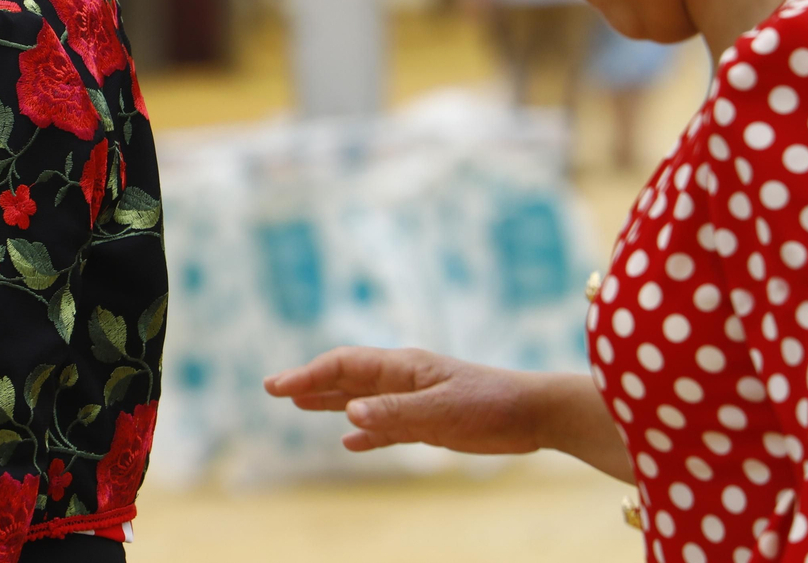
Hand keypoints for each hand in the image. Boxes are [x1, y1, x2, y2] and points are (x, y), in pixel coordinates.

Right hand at [264, 347, 540, 454]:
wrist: (534, 414)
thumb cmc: (491, 405)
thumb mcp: (441, 412)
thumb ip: (396, 414)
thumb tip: (348, 415)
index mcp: (402, 367)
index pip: (344, 366)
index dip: (308, 375)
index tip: (278, 388)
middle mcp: (403, 379)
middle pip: (346, 377)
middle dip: (311, 382)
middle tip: (273, 388)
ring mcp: (415, 399)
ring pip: (362, 399)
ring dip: (331, 402)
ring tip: (300, 405)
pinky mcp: (430, 421)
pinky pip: (386, 424)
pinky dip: (365, 432)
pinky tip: (349, 442)